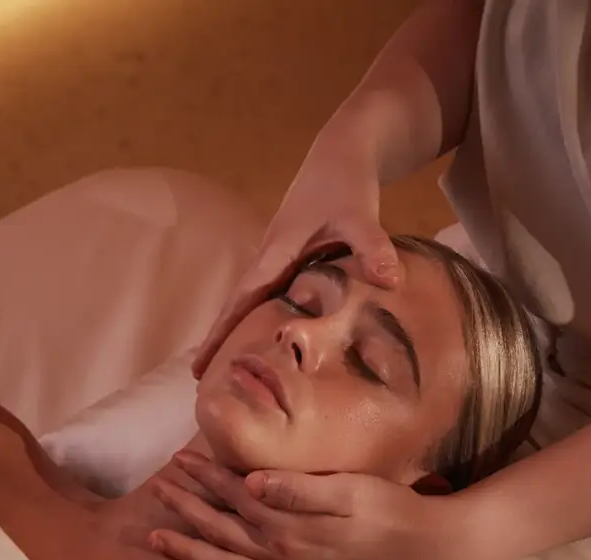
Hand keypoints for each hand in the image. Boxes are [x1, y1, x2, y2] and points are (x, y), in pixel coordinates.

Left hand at [147, 452, 453, 559]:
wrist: (421, 550)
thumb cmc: (388, 510)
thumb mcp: (349, 491)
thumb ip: (298, 489)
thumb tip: (251, 482)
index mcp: (289, 525)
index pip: (237, 495)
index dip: (207, 475)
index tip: (180, 458)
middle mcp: (280, 554)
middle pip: (221, 530)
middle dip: (186, 508)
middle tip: (157, 489)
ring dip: (189, 551)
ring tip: (156, 540)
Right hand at [191, 126, 399, 378]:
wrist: (342, 152)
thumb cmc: (347, 182)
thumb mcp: (361, 214)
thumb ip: (373, 247)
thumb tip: (390, 283)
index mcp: (277, 250)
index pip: (243, 298)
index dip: (222, 331)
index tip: (202, 361)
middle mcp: (270, 257)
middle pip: (237, 304)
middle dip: (218, 338)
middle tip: (200, 376)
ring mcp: (278, 257)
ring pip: (251, 299)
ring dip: (236, 328)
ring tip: (223, 364)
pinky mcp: (290, 257)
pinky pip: (269, 293)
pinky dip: (259, 315)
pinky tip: (263, 335)